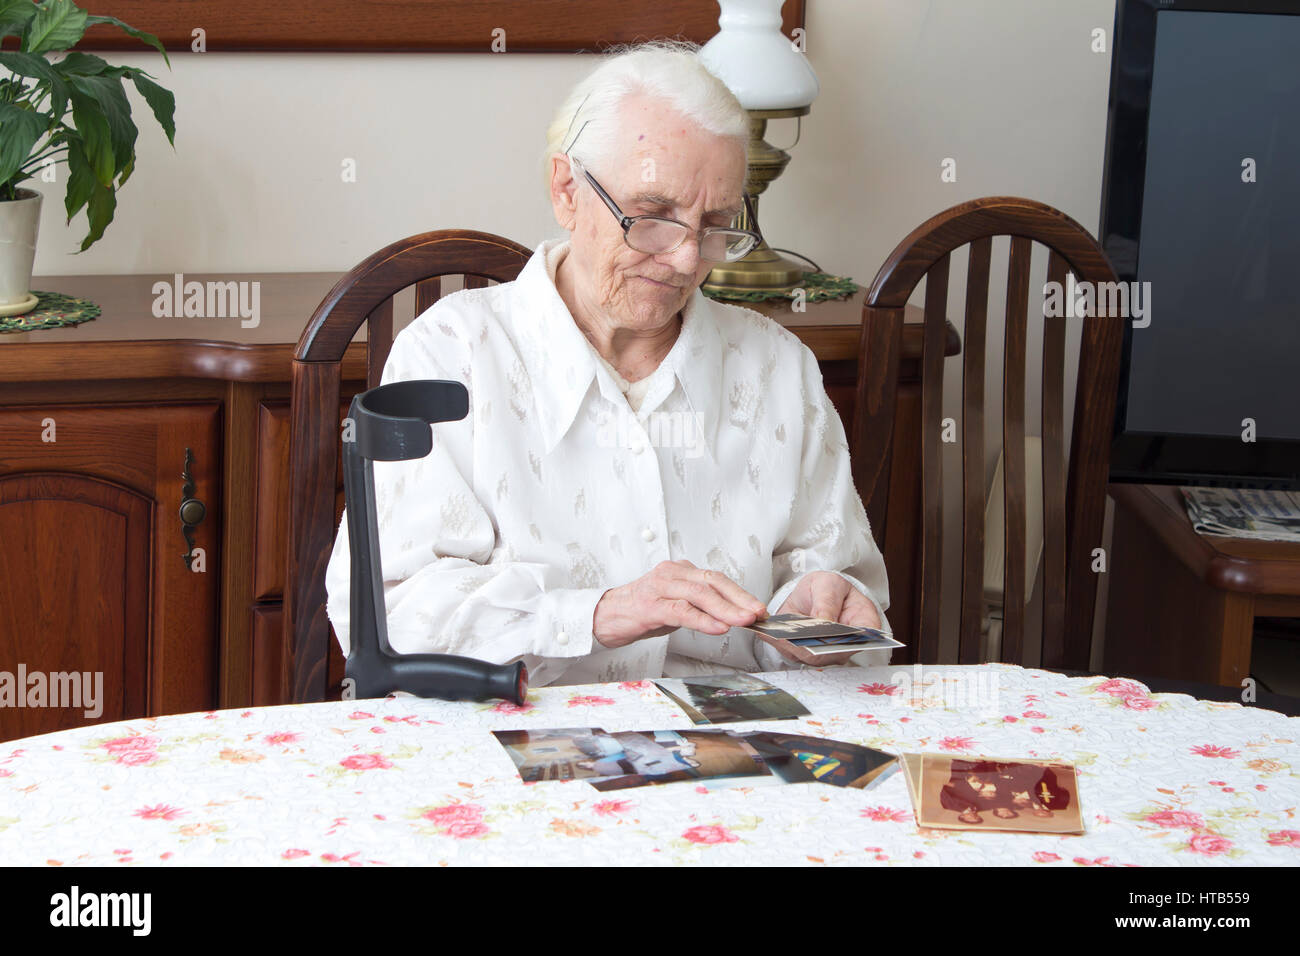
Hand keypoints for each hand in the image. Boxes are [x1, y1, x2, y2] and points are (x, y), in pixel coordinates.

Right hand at [592, 560, 766, 648]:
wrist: (605, 617)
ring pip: (699, 594)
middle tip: (757, 613)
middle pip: (712, 582)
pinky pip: (681, 610)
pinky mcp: (649, 605)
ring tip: (743, 620)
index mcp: (679, 571)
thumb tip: (732, 617)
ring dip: (725, 609)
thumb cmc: (640, 612)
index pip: (716, 579)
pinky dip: (702, 619)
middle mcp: (671, 573)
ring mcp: (659, 587)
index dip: (739, 593)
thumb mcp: (675, 605)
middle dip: (738, 599)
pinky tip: (718, 627)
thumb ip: (699, 607)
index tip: (757, 608)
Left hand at [771, 570, 881, 666]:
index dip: (843, 641)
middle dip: (810, 645)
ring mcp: (826, 653)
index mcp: (863, 625)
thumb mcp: (829, 585)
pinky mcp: (806, 653)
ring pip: (808, 656)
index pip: (859, 640)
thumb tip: (824, 622)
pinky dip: (780, 643)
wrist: (814, 593)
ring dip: (792, 645)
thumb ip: (828, 602)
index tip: (824, 632)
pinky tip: (769, 633)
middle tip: (793, 636)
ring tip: (778, 634)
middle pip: (830, 654)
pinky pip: (792, 652)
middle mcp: (846, 645)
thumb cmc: (829, 588)